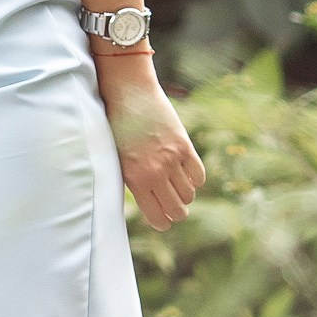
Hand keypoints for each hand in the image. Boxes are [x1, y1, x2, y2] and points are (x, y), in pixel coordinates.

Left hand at [98, 59, 204, 231]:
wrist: (129, 93)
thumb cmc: (117, 127)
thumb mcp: (118, 159)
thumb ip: (134, 181)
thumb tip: (149, 203)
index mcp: (135, 180)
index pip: (157, 217)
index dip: (162, 223)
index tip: (163, 221)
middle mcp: (156, 172)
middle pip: (178, 209)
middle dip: (176, 212)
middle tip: (173, 208)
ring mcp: (172, 159)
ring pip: (189, 194)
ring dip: (185, 195)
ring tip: (177, 188)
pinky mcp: (184, 146)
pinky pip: (199, 175)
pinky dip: (195, 180)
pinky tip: (187, 175)